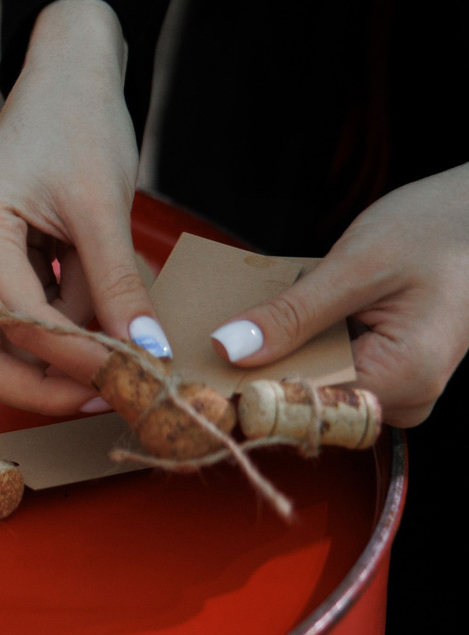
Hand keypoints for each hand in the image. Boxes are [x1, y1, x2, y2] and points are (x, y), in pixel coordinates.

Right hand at [0, 0, 164, 413]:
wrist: (64, 76)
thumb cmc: (79, 124)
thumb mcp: (105, 208)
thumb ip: (118, 287)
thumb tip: (146, 357)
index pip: (17, 325)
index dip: (76, 362)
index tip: (135, 378)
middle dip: (38, 387)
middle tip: (103, 397)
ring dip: (53, 357)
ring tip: (118, 345)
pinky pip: (10, 319)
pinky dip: (56, 330)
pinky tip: (101, 319)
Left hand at [205, 166, 468, 426]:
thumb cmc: (436, 229)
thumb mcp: (358, 264)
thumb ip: (293, 313)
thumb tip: (229, 349)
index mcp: (406, 378)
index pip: (308, 405)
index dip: (250, 390)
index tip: (197, 372)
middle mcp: (403, 398)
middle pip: (306, 400)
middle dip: (256, 371)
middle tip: (206, 340)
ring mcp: (393, 388)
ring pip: (310, 385)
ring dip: (272, 356)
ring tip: (236, 324)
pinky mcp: (380, 371)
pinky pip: (323, 368)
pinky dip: (293, 345)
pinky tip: (268, 321)